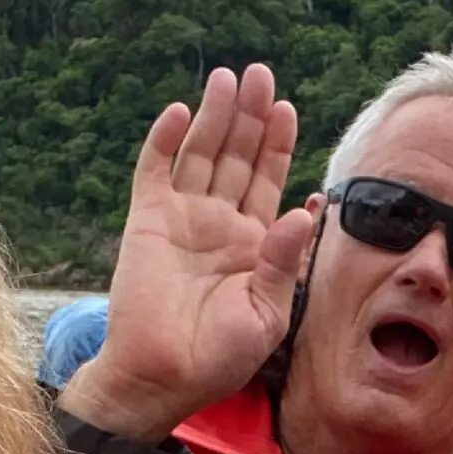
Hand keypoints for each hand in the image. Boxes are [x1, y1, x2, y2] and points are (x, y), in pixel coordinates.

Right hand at [60, 65, 307, 442]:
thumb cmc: (219, 357)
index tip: (287, 110)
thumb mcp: (267, 312)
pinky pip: (155, 171)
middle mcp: (218, 222)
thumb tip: (306, 209)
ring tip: (228, 79)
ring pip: (202, 154)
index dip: (277, 144)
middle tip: (261, 76)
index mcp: (253, 242)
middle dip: (250, 117)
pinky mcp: (146, 220)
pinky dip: (166, 141)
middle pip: (238, 156)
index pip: (269, 181)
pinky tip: (181, 112)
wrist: (163, 377)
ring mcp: (181, 217)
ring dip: (215, 116)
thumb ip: (284, 261)